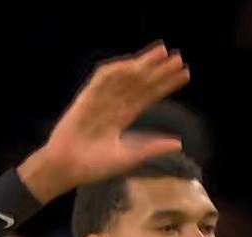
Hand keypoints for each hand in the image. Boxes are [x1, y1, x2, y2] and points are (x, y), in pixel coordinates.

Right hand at [18, 42, 189, 201]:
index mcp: (123, 117)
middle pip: (140, 83)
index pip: (148, 96)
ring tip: (162, 53)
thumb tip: (179, 144)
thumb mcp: (129, 157)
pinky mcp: (86, 99)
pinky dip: (116, 72)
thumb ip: (152, 148)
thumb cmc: (94, 166)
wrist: (67, 168)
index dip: (165, 85)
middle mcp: (114, 105)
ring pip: (125, 78)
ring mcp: (100, 100)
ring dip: (142, 65)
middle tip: (178, 58)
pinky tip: (132, 64)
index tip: (184, 74)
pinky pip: (101, 82)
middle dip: (159, 70)